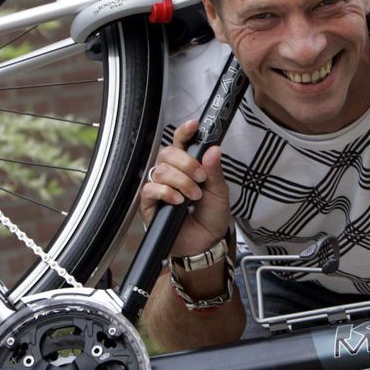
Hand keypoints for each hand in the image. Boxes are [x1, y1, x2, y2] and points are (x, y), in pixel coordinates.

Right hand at [139, 118, 229, 256]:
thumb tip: (213, 148)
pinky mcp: (149, 205)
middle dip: (186, 162)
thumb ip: (215, 171)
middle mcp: (171, 175)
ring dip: (181, 181)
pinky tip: (178, 201)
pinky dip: (166, 192)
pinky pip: (150, 189)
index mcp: (188, 167)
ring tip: (194, 195)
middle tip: (201, 177)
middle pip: (167, 153)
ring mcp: (159, 189)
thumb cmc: (211, 217)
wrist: (206, 243)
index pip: (181, 143)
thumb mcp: (219, 192)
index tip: (194, 125)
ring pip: (160, 170)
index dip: (184, 131)